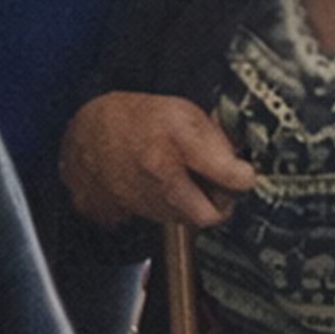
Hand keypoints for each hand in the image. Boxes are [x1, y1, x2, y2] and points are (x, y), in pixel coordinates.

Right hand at [61, 92, 256, 231]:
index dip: (244, 177)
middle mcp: (161, 176)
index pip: (231, 176)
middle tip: (220, 186)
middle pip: (210, 215)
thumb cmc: (140, 118)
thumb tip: (240, 166)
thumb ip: (216, 140)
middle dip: (220, 203)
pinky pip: (166, 220)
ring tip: (188, 181)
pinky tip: (167, 187)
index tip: (244, 174)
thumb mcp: (185, 112)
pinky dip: (173, 209)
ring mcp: (145, 200)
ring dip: (196, 206)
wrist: (90, 133)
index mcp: (179, 142)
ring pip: (188, 221)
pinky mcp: (134, 214)